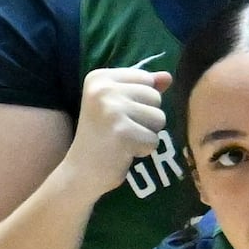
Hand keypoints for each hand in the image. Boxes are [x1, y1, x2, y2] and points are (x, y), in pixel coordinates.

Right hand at [61, 65, 171, 199]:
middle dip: (145, 118)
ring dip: (146, 134)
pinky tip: (123, 152)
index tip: (116, 114)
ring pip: (159, 118)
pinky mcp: (122, 132)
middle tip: (120, 130)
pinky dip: (143, 150)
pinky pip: (154, 140)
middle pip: (155, 97)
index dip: (140, 101)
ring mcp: (112, 110)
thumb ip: (143, 87)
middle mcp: (103, 89)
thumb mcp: (118, 104)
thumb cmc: (101, 136)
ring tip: (123, 140)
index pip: (146, 78)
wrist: (81, 171)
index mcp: (99, 77)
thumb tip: (168, 76)